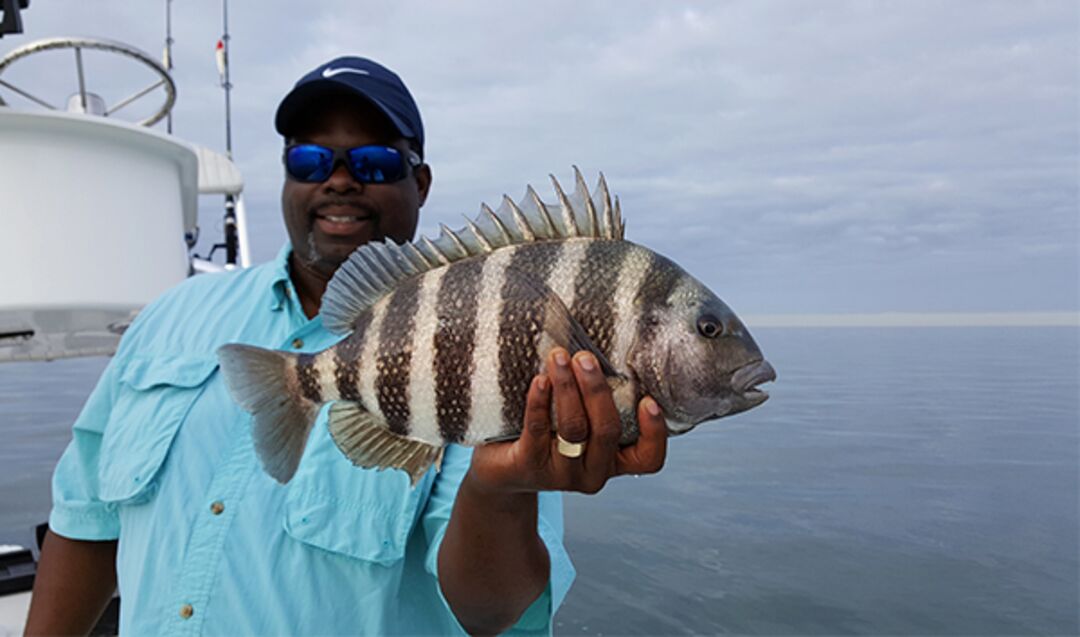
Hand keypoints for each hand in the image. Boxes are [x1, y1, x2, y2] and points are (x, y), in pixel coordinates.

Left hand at [466, 347, 667, 495]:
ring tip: (559, 357)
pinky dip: (540, 400)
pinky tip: (540, 379)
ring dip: (568, 388)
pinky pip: (537, 429)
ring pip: (573, 428)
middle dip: (597, 390)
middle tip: (585, 358)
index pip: (648, 459)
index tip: (649, 400)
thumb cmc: (549, 434)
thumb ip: (596, 399)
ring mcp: (561, 474)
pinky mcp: (529, 466)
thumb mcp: (581, 422)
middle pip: (606, 431)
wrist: (500, 468)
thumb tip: (601, 350)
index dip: (654, 433)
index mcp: (613, 462)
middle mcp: (592, 473)